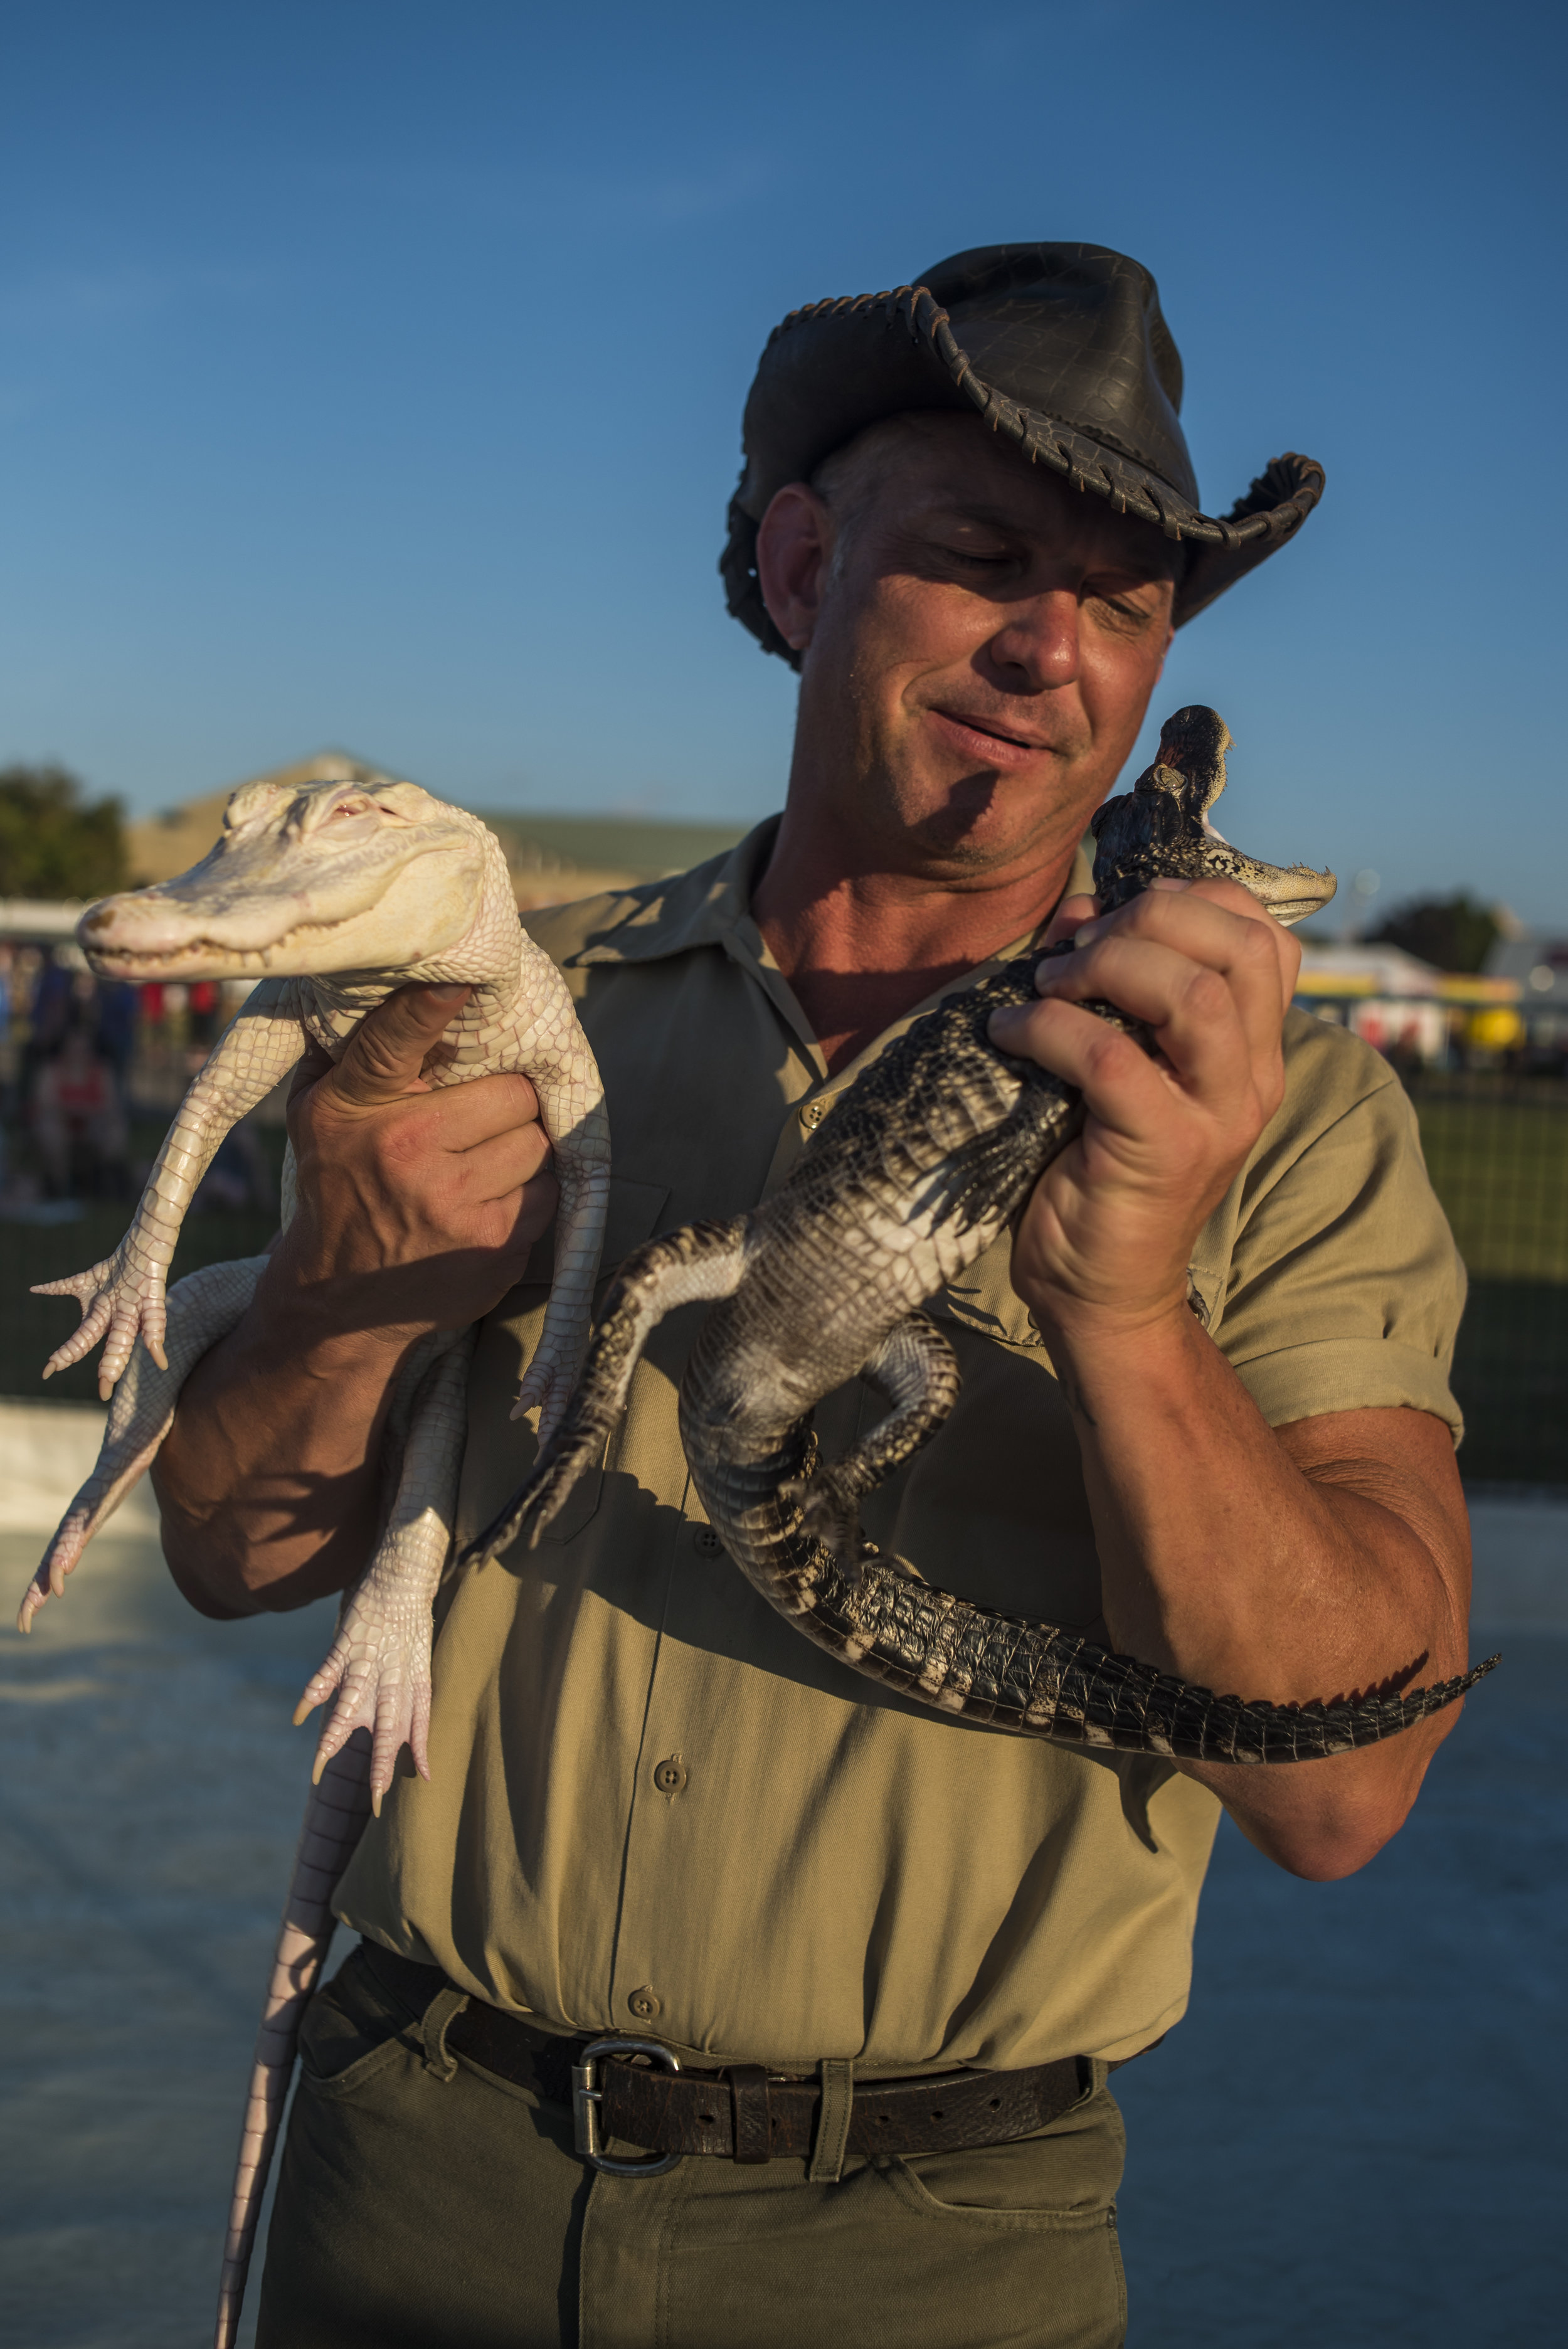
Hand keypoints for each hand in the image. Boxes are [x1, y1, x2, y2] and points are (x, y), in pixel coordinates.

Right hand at [268, 982, 557, 1346]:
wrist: (338, 1299)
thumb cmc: (336, 1184)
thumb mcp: (320, 1114)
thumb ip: (354, 1054)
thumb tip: (398, 982)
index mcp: (357, 1110)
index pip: (393, 1043)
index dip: (426, 1007)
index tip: (454, 982)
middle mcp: (407, 1154)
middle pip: (513, 1092)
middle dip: (505, 1101)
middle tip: (477, 1117)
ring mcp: (456, 1207)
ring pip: (539, 1142)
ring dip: (521, 1147)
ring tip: (480, 1160)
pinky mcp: (495, 1249)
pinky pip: (549, 1193)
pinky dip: (529, 1193)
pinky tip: (489, 1200)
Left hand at [988, 877, 1299, 1345]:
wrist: (1101, 1294)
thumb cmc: (1098, 1172)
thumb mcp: (1122, 1067)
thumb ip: (1118, 991)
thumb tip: (1078, 915)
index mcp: (1253, 1050)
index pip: (1264, 937)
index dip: (1189, 900)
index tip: (1113, 918)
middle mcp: (1251, 1078)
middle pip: (1239, 947)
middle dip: (1148, 920)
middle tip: (1076, 950)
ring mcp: (1215, 1117)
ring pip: (1193, 995)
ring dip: (1107, 968)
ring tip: (1047, 986)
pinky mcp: (1164, 1153)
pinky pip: (1112, 1058)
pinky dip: (1050, 1028)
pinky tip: (1009, 1034)